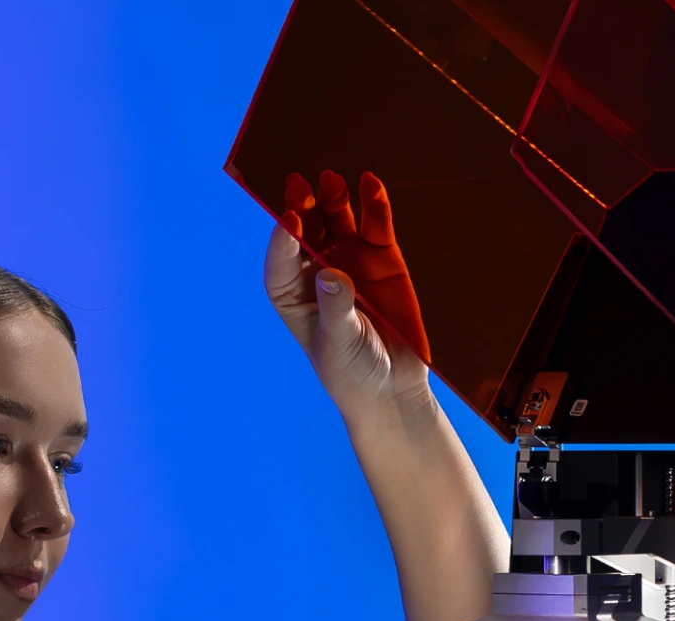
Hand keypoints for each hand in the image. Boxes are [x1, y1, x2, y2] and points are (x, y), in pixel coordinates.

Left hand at [266, 170, 432, 415]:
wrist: (393, 389)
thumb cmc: (351, 372)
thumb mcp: (339, 344)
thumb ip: (336, 308)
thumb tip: (331, 273)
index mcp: (292, 294)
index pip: (281, 261)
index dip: (283, 239)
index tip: (288, 218)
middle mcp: (317, 271)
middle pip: (305, 232)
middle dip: (301, 207)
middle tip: (299, 184)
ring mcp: (350, 261)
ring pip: (337, 221)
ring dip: (332, 199)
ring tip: (330, 179)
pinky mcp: (384, 259)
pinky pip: (376, 225)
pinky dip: (374, 204)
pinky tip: (369, 183)